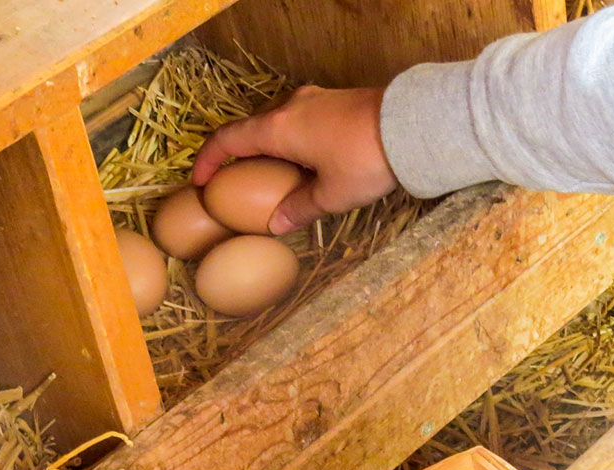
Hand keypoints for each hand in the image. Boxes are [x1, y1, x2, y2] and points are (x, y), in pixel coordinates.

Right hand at [191, 86, 396, 234]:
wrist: (412, 125)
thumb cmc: (365, 161)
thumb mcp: (331, 195)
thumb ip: (299, 209)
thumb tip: (276, 225)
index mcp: (278, 129)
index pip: (229, 140)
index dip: (209, 160)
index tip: (201, 181)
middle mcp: (290, 107)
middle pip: (253, 130)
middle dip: (241, 157)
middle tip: (240, 184)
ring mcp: (314, 100)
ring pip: (279, 124)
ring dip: (271, 149)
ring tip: (275, 178)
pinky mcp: (336, 101)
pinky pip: (301, 120)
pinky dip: (293, 141)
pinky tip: (307, 164)